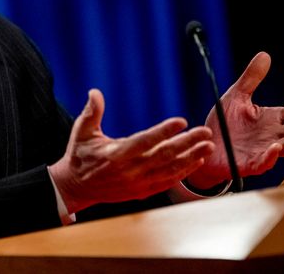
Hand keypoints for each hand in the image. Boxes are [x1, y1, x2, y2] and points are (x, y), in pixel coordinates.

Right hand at [49, 89, 213, 213]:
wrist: (76, 187)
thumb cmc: (79, 155)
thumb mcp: (81, 131)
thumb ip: (91, 112)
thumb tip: (95, 92)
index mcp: (115, 154)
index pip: (145, 141)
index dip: (164, 131)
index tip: (181, 121)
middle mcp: (129, 171)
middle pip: (164, 155)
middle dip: (187, 143)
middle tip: (204, 132)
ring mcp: (136, 183)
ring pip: (169, 170)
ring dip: (191, 158)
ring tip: (207, 146)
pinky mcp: (141, 192)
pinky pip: (166, 183)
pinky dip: (182, 173)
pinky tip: (195, 162)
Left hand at [187, 52, 283, 188]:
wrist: (205, 145)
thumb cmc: (224, 123)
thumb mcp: (236, 96)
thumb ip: (251, 79)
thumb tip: (265, 54)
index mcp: (271, 119)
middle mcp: (272, 136)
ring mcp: (264, 151)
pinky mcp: (251, 164)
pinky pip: (264, 162)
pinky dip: (270, 156)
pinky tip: (275, 148)